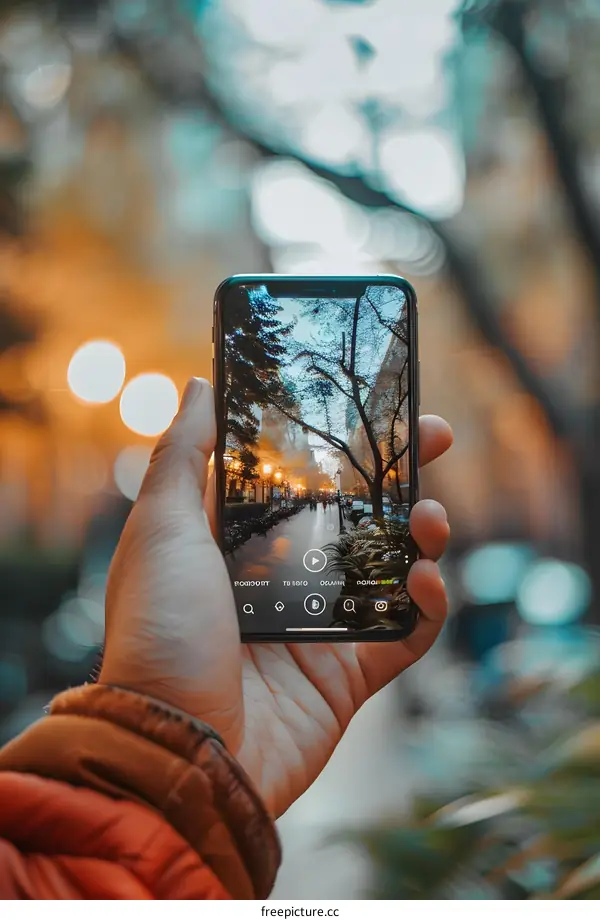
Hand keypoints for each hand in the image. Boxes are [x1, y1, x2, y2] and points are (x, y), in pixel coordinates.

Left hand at [100, 378, 451, 816]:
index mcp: (238, 542)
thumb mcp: (160, 526)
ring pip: (389, 567)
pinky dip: (426, 604)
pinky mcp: (349, 675)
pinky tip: (422, 579)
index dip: (337, 441)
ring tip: (429, 516)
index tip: (373, 406)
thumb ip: (182, 454)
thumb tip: (200, 385)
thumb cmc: (158, 630)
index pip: (300, 476)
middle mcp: (282, 579)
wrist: (175, 749)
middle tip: (436, 437)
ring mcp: (319, 627)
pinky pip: (405, 633)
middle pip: (356, 514)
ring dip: (421, 534)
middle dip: (399, 475)